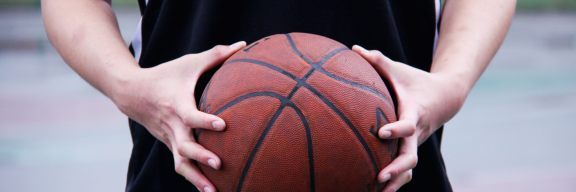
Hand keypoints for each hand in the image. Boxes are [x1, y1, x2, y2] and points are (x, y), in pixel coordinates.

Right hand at [111, 41, 245, 191]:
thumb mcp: (189, 62)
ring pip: (181, 163)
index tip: (223, 124)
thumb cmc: (165, 75)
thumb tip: (243, 45)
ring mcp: (169, 139)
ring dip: (197, 180)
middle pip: (184, 146)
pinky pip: (181, 165)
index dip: (205, 121)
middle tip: (219, 164)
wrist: (131, 93)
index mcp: (177, 104)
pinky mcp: (170, 145)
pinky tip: (210, 190)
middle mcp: (172, 125)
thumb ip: (216, 55)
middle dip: (201, 156)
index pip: (191, 115)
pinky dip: (194, 179)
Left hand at [352, 45, 467, 191]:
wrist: (445, 97)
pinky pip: (405, 170)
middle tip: (380, 177)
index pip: (407, 124)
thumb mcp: (399, 69)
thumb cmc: (415, 81)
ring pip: (409, 168)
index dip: (397, 129)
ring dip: (396, 183)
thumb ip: (378, 60)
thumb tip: (354, 48)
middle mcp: (417, 132)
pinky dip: (395, 182)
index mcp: (414, 113)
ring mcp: (416, 143)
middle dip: (397, 168)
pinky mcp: (411, 149)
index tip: (381, 133)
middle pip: (411, 156)